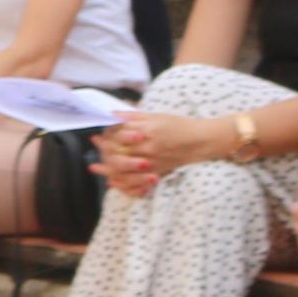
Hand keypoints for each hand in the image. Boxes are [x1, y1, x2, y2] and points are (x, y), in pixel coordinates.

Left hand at [97, 114, 226, 185]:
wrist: (201, 141)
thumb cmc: (179, 125)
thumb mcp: (156, 115)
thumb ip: (133, 115)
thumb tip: (113, 113)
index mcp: (146, 129)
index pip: (118, 133)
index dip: (106, 135)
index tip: (98, 134)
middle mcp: (147, 145)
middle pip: (117, 151)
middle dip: (103, 151)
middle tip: (97, 148)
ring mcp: (152, 160)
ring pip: (123, 168)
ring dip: (107, 168)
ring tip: (97, 167)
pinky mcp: (157, 171)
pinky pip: (135, 181)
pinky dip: (122, 182)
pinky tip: (112, 181)